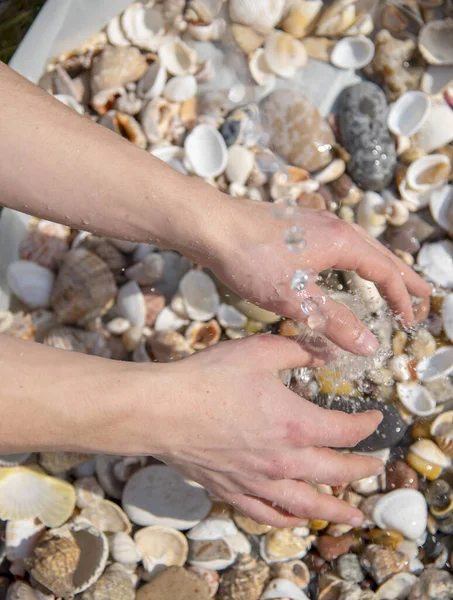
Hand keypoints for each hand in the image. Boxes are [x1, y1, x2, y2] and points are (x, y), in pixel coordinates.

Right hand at [140, 335, 383, 526]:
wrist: (163, 410)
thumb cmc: (210, 379)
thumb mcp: (259, 351)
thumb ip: (297, 351)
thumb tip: (323, 353)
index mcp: (297, 424)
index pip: (347, 431)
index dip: (368, 425)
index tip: (375, 418)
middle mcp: (285, 461)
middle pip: (337, 473)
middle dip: (362, 470)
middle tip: (374, 468)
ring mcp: (259, 481)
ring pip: (309, 505)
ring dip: (337, 509)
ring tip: (353, 515)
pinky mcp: (234, 490)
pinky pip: (268, 514)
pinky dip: (288, 519)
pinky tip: (296, 519)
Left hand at [206, 198, 430, 355]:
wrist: (211, 225)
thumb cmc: (251, 258)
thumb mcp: (295, 297)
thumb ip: (334, 321)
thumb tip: (370, 345)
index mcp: (342, 242)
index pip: (385, 273)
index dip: (401, 299)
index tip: (411, 321)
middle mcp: (335, 227)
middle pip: (380, 255)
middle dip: (403, 278)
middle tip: (423, 296)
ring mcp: (315, 222)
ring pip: (360, 247)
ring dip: (379, 267)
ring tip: (390, 282)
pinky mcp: (297, 225)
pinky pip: (339, 244)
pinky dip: (354, 260)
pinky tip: (341, 268)